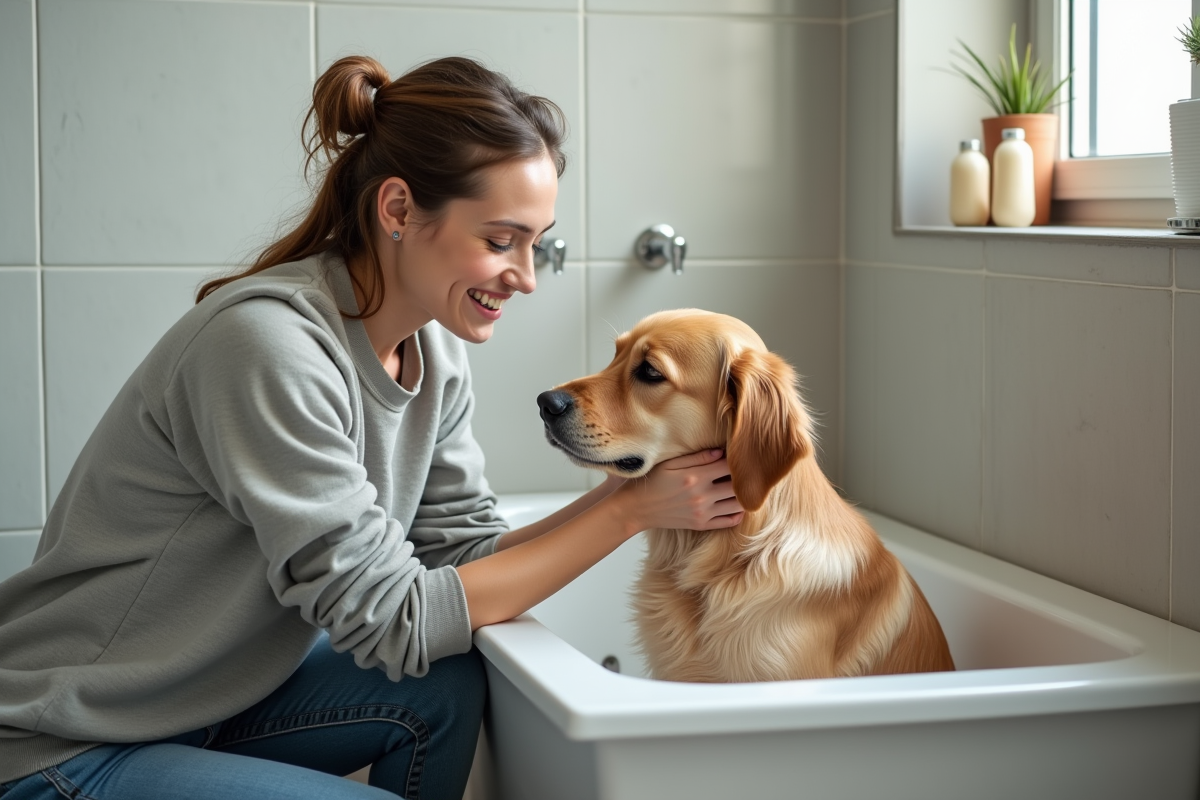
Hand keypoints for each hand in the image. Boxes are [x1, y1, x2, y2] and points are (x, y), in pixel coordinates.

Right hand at [612, 449, 743, 532]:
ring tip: (741, 486)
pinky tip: (734, 503)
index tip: (738, 455)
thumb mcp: (670, 463)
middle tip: (744, 471)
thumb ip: (697, 457)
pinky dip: (737, 513)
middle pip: (738, 486)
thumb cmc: (651, 481)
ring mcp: (703, 513)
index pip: (730, 466)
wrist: (636, 509)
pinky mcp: (701, 525)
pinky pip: (729, 522)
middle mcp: (702, 496)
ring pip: (738, 505)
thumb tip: (721, 451)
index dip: (737, 459)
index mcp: (695, 477)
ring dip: (743, 495)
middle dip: (744, 477)